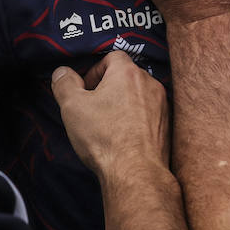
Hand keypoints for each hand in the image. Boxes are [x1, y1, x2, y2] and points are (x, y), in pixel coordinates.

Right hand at [52, 51, 168, 177]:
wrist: (135, 172)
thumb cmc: (104, 138)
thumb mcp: (72, 107)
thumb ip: (64, 84)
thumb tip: (62, 73)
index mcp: (127, 73)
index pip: (112, 57)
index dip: (95, 70)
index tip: (85, 90)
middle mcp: (150, 84)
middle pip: (126, 76)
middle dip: (108, 89)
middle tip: (93, 108)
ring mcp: (162, 105)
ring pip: (139, 96)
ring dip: (123, 105)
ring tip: (108, 126)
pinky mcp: (167, 126)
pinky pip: (149, 115)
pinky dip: (136, 120)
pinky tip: (124, 138)